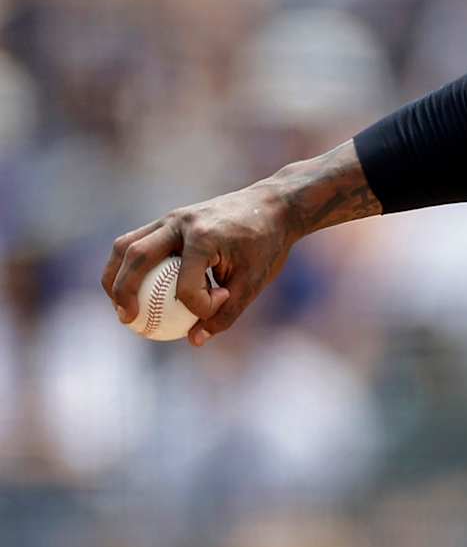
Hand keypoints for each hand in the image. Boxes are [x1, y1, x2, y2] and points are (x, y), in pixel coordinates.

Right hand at [103, 184, 298, 345]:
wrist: (273, 206)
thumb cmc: (266, 246)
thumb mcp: (254, 282)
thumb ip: (226, 313)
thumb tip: (193, 340)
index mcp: (205, 238)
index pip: (186, 286)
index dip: (199, 307)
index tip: (218, 306)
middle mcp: (182, 223)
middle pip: (137, 256)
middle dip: (123, 290)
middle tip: (126, 319)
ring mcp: (171, 217)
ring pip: (127, 244)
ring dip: (115, 275)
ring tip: (119, 306)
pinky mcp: (169, 219)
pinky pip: (137, 240)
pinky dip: (127, 265)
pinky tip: (131, 289)